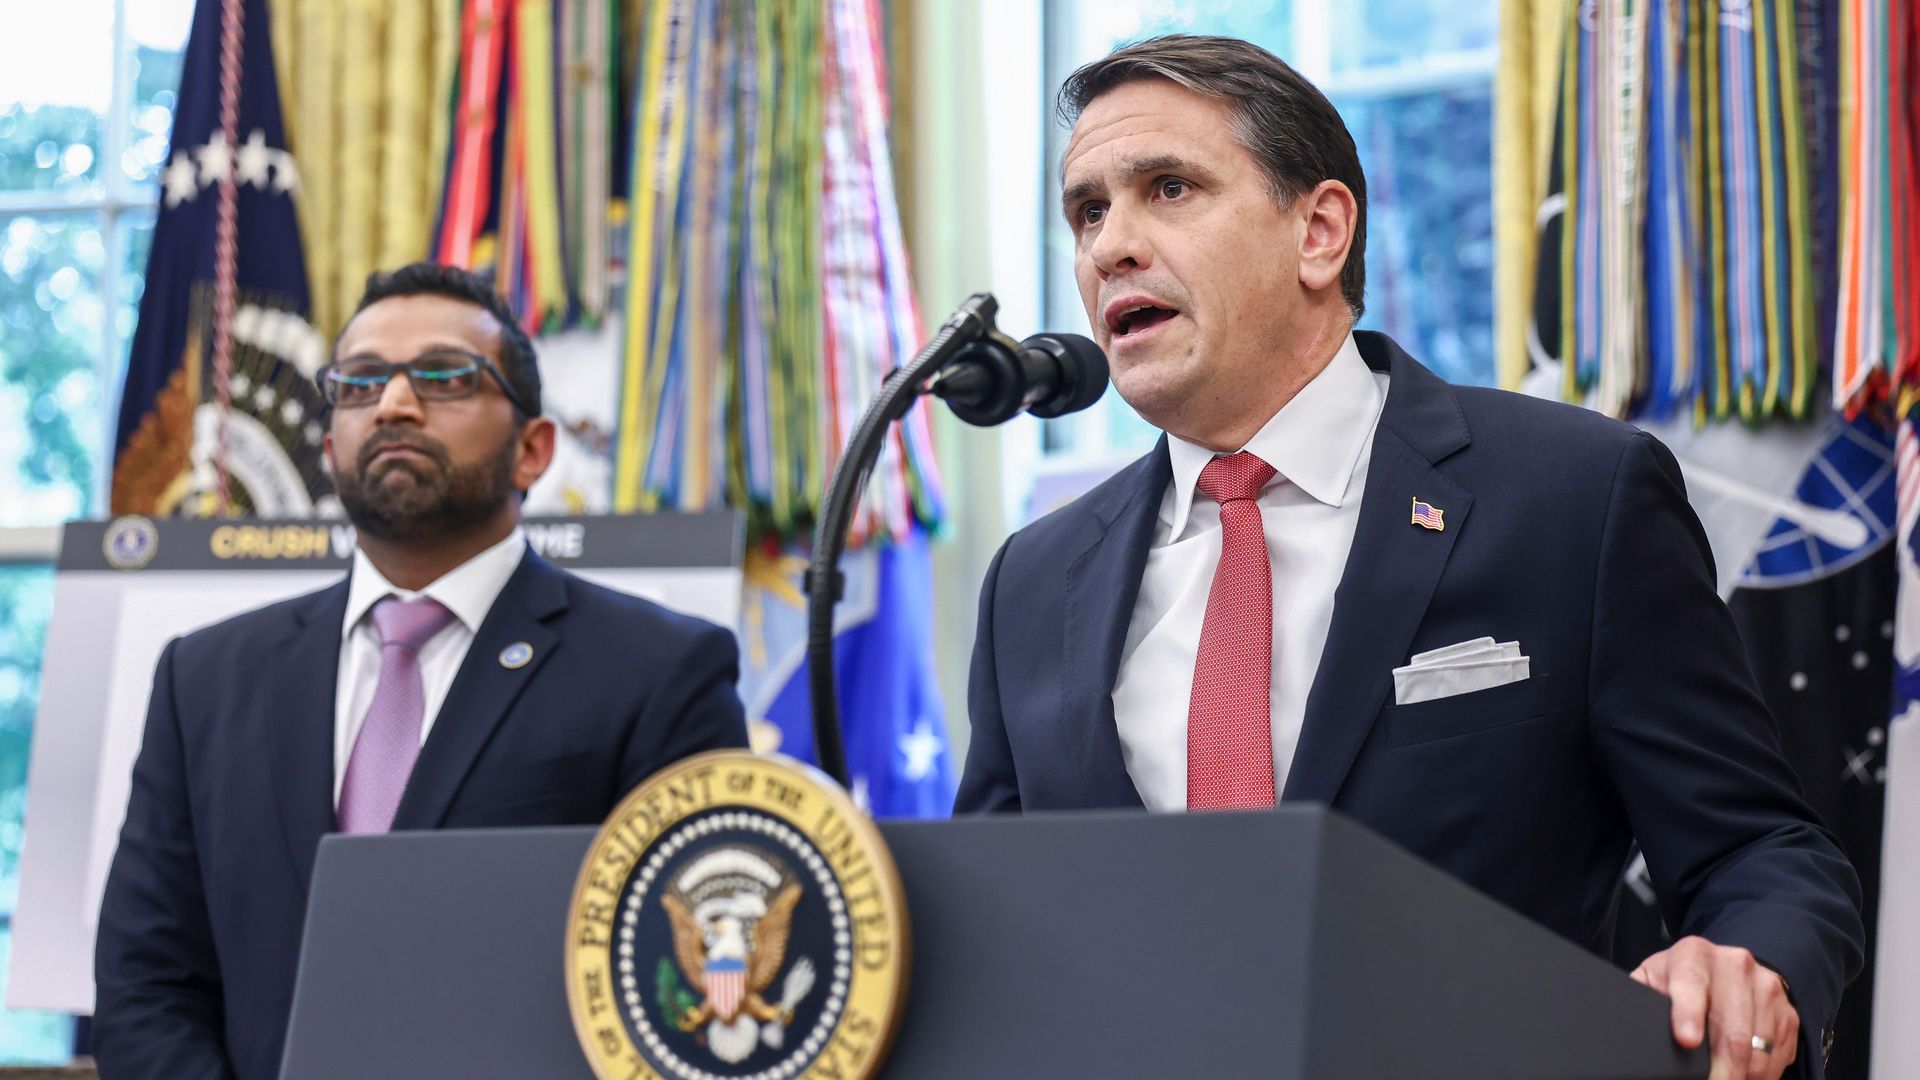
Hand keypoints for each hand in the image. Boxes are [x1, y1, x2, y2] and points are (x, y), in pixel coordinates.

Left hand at [1631, 936, 1798, 1079]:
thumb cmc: (1680, 979)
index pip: (1690, 983)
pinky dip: (1760, 1074)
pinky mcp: (1788, 1012)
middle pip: (1732, 1030)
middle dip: (1720, 1069)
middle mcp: (1735, 966)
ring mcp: (1767, 989)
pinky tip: (1743, 1075)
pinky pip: (1778, 1056)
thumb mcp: (1655, 978)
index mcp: (1693, 955)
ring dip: (1742, 1075)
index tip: (1685, 1040)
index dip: (1688, 1013)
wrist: (1726, 965)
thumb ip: (1643, 996)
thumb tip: (1628, 1023)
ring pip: (1758, 1050)